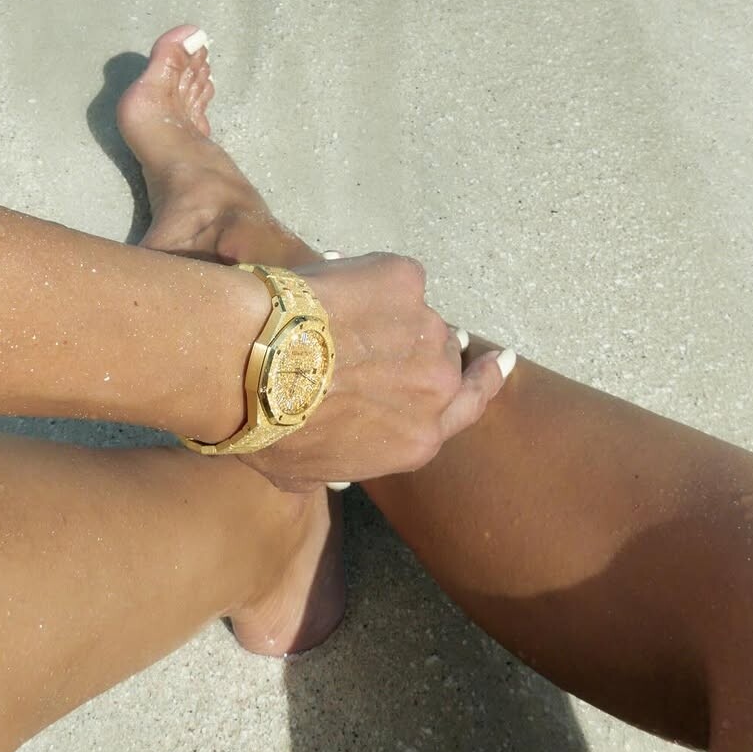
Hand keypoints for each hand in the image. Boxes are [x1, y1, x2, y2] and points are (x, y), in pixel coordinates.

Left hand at [241, 253, 509, 491]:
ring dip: (391, 314)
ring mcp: (425, 329)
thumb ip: (336, 469)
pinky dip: (372, 278)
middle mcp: (436, 386)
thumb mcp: (306, 475)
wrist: (253, 364)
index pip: (469, 406)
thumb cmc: (270, 427)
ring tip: (342, 314)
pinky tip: (334, 286)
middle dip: (424, 347)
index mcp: (418, 439)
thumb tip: (335, 474)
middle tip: (397, 333)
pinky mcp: (405, 281)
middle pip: (445, 358)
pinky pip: (397, 277)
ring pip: (418, 316)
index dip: (485, 380)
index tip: (499, 358)